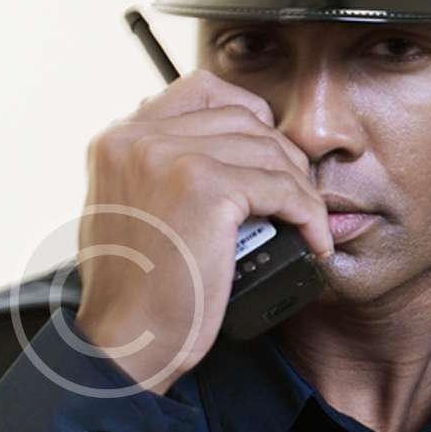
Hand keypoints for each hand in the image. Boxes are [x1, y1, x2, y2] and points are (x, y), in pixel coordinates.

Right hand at [74, 69, 333, 394]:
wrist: (124, 342)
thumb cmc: (131, 292)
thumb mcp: (124, 211)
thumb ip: (150, 171)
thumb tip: (202, 151)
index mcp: (117, 139)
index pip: (198, 89)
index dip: (245, 113)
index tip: (264, 151)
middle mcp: (138, 137)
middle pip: (241, 116)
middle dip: (280, 154)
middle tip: (294, 195)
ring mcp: (170, 157)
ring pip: (267, 150)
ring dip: (299, 186)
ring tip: (306, 222)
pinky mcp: (205, 188)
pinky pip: (282, 186)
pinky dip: (308, 213)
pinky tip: (313, 238)